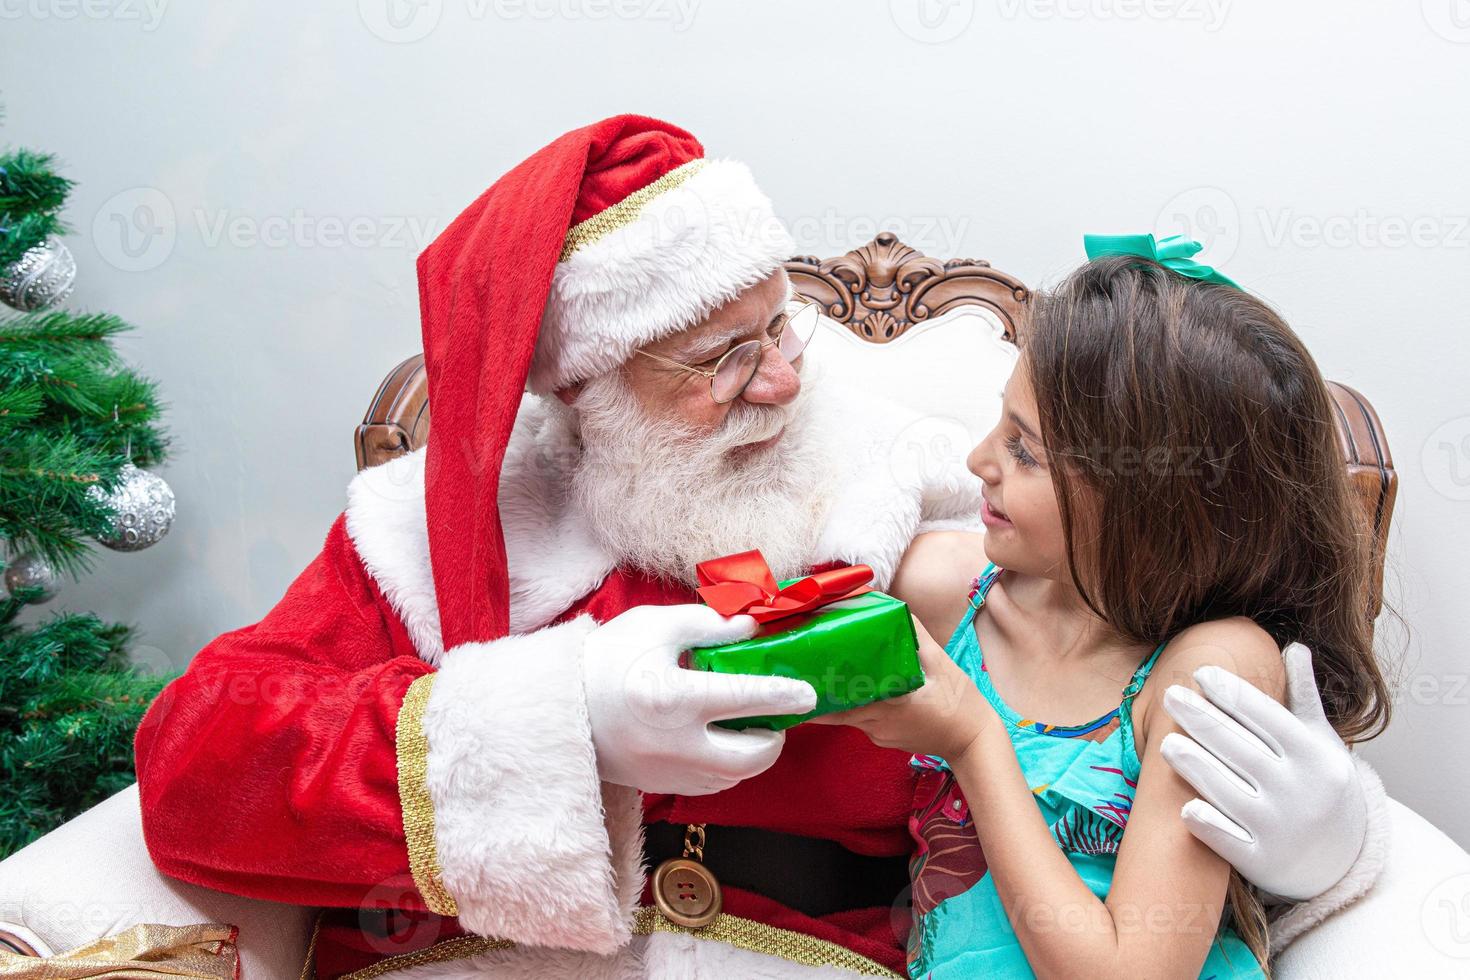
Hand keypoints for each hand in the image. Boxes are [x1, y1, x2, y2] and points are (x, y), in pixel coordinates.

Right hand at [580, 604, 817, 795]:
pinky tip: (723, 744)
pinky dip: (728, 769)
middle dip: (775, 738)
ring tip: (752, 728)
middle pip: (750, 757)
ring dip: (753, 756)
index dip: (783, 696)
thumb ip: (708, 624)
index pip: (745, 699)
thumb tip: (752, 629)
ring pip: (733, 777)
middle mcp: (675, 743)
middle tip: (779, 717)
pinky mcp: (660, 785)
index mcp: (674, 697)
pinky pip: (711, 786)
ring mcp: (667, 770)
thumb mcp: (655, 626)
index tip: (807, 694)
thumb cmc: (608, 658)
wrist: (559, 705)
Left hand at [810, 616, 992, 760]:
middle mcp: (877, 725)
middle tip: (804, 675)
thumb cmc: (959, 702)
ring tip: (824, 677)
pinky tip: (861, 691)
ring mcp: (879, 735)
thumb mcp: (939, 662)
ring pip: (850, 716)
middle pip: (838, 711)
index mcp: (886, 706)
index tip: (802, 682)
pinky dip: (859, 706)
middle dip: (822, 694)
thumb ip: (914, 635)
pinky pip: (864, 722)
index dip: (819, 696)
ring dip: (840, 699)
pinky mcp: (885, 739)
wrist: (975, 742)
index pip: (841, 706)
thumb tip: (894, 608)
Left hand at [1160, 642, 1366, 901]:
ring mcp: (1281, 829)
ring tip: (1166, 744)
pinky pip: (1231, 842)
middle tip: (1170, 696)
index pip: (1269, 719)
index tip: (1202, 672)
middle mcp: (1300, 792)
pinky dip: (1210, 826)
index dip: (1234, 695)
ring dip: (1197, 767)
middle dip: (1204, 722)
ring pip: (1231, 793)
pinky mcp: (1263, 861)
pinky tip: (1185, 808)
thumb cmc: (1321, 786)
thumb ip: (1304, 697)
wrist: (1343, 860)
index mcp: (1315, 756)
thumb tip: (1295, 646)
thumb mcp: (1321, 741)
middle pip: (1243, 751)